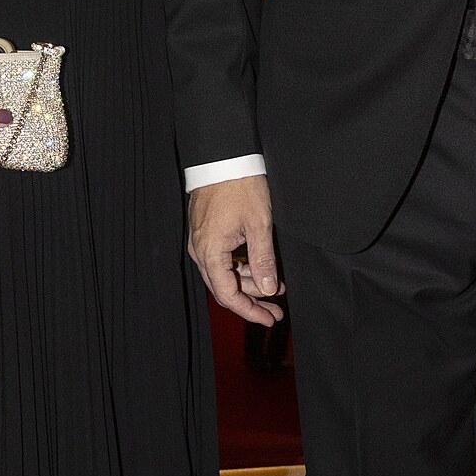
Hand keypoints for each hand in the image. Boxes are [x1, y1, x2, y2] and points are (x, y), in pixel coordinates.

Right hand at [188, 176, 283, 327]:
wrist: (222, 157)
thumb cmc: (239, 186)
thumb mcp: (259, 225)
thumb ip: (263, 260)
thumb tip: (267, 289)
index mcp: (210, 252)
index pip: (228, 295)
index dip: (250, 311)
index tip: (269, 318)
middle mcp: (200, 251)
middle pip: (223, 289)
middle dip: (251, 301)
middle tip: (275, 310)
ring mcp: (200, 241)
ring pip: (223, 274)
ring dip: (248, 283)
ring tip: (275, 286)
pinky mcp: (205, 233)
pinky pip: (221, 260)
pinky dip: (240, 267)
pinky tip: (259, 268)